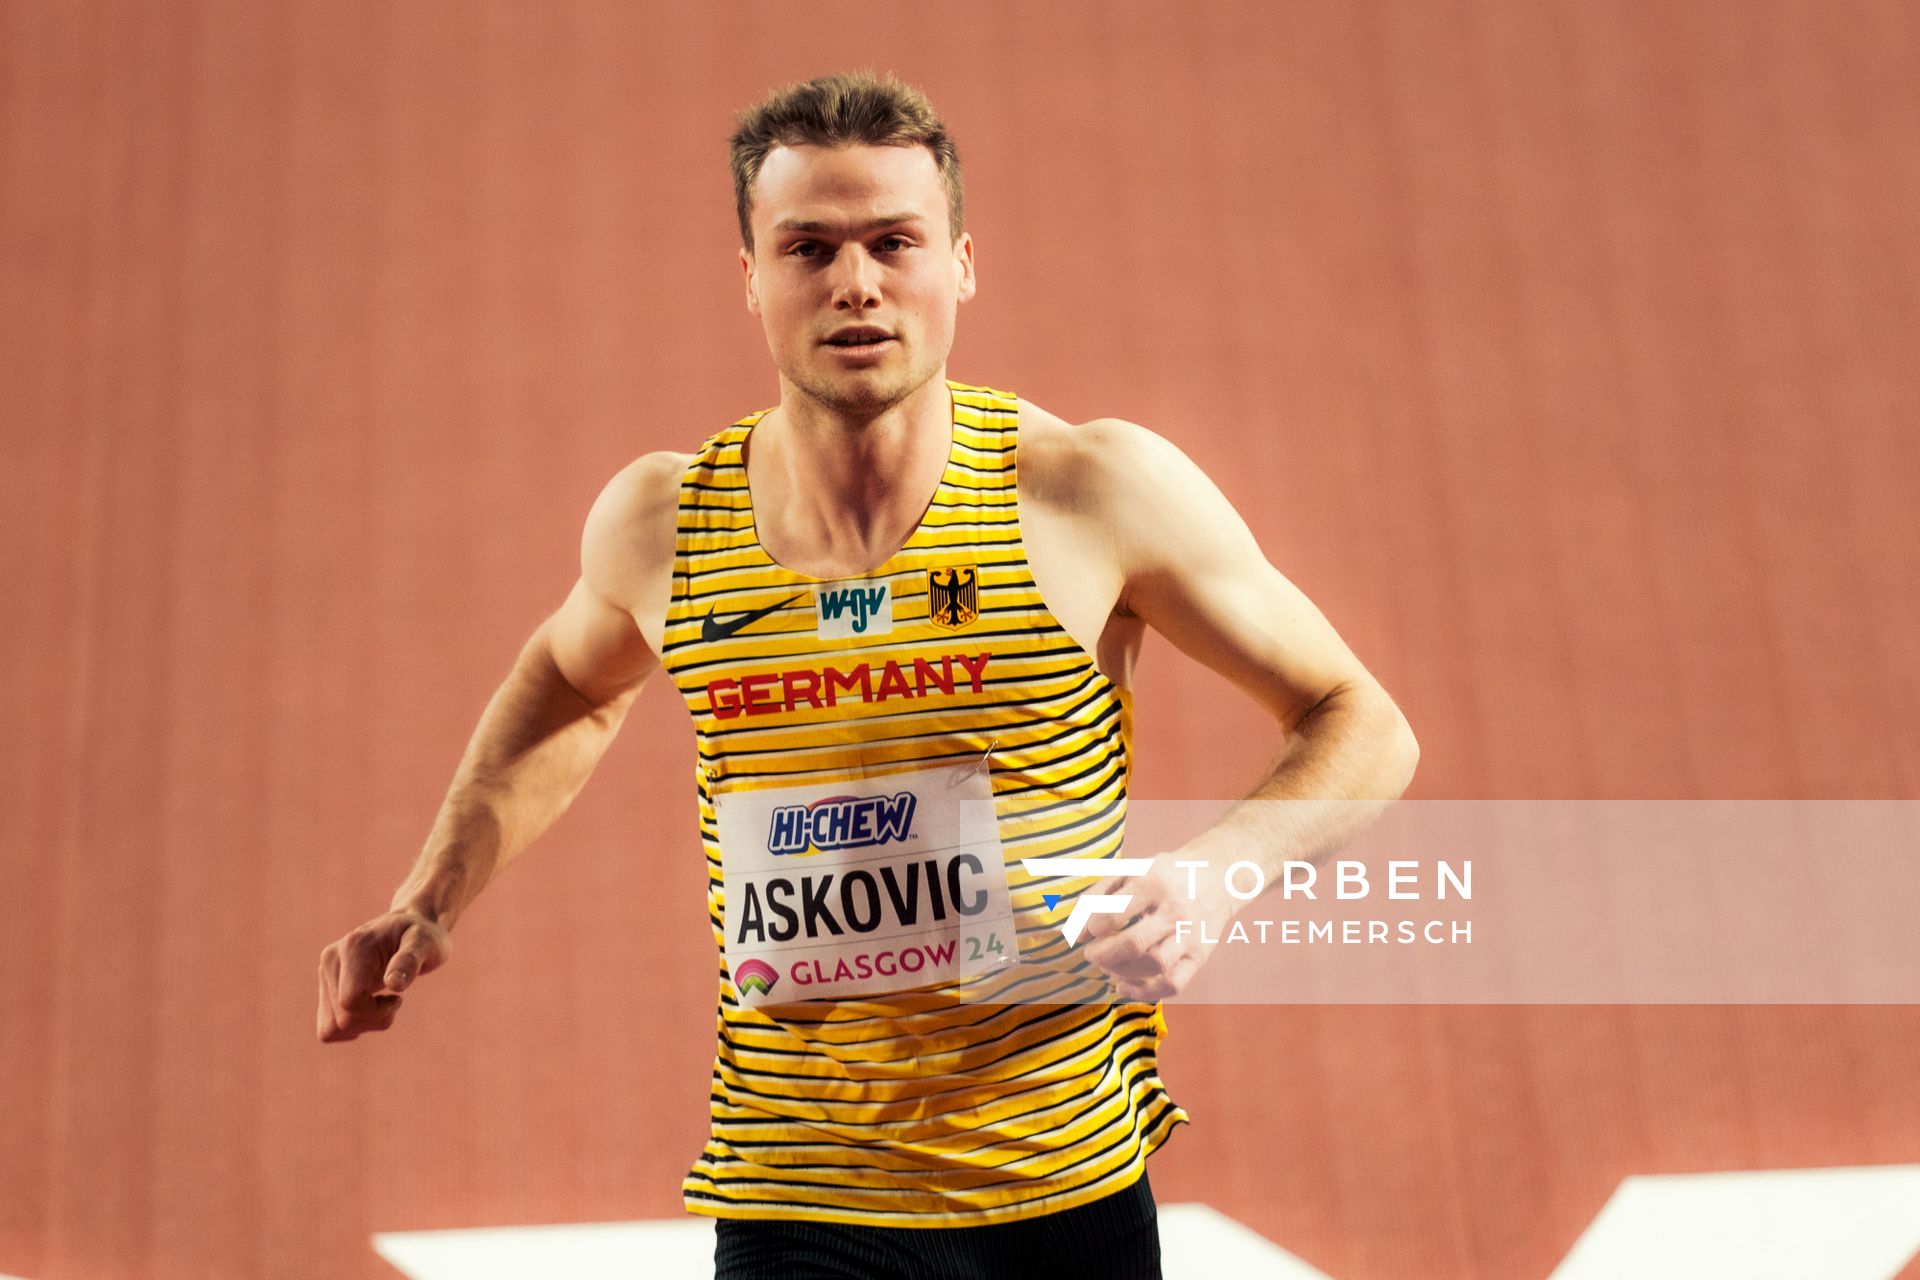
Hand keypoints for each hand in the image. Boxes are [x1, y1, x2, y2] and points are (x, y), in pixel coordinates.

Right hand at [316, 910, 451, 1042]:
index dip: (376, 1012)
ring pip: (330, 1028)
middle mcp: (331, 959)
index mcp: (354, 947)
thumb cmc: (424, 936)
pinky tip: (370, 1008)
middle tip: (395, 1000)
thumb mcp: (427, 943)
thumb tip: (394, 984)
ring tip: (382, 1003)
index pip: (349, 1001)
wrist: (411, 925)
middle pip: (341, 1020)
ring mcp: (325, 973)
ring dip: (362, 1026)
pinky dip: (352, 1027)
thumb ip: (410, 960)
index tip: (398, 997)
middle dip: (373, 1020)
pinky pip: (328, 1028)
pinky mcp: (325, 986)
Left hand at [1077, 852, 1236, 1000]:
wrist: (1219, 875)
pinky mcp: (1198, 957)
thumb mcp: (1130, 869)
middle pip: (1133, 944)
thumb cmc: (1165, 874)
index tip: (1088, 930)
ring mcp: (1189, 936)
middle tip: (1090, 954)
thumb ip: (1097, 895)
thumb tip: (1075, 932)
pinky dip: (1145, 992)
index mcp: (1154, 883)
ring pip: (1154, 966)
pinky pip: (1173, 985)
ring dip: (1122, 972)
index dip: (1092, 926)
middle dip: (1102, 954)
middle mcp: (1174, 911)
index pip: (1114, 912)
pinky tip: (1124, 986)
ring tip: (1108, 966)